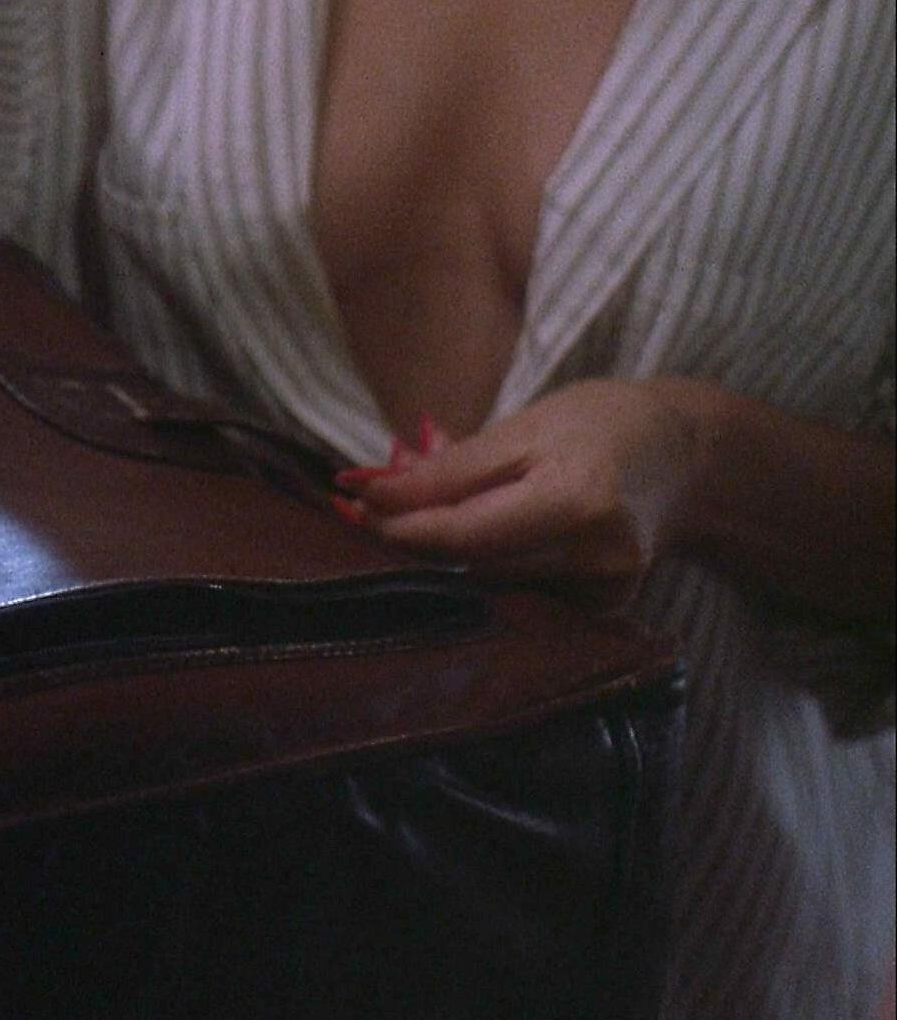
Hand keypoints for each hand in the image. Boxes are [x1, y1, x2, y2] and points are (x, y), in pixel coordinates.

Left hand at [340, 381, 709, 607]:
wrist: (687, 457)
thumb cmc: (600, 426)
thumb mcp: (523, 428)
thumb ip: (446, 469)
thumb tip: (364, 492)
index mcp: (580, 501)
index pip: (464, 533)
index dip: (399, 526)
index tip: (350, 507)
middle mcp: (598, 558)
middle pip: (471, 564)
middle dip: (408, 540)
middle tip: (357, 512)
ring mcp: (605, 593)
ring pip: (488, 584)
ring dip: (438, 557)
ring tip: (408, 519)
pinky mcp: (602, 611)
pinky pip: (518, 594)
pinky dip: (482, 569)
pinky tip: (469, 544)